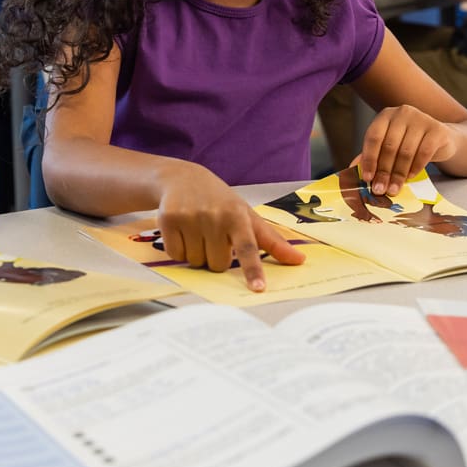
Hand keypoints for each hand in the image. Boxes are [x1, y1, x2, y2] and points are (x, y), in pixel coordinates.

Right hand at [154, 164, 305, 291]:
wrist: (181, 178)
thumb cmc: (219, 201)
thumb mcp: (246, 215)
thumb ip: (272, 240)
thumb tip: (299, 260)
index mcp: (237, 216)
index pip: (248, 247)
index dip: (253, 269)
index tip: (258, 288)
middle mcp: (214, 215)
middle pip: (217, 264)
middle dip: (215, 257)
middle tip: (212, 237)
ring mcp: (190, 217)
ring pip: (195, 261)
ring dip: (196, 254)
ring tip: (196, 232)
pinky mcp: (168, 219)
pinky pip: (175, 255)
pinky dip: (178, 249)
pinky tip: (181, 232)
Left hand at [357, 105, 457, 195]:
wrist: (439, 139)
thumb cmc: (408, 142)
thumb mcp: (388, 145)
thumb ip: (371, 154)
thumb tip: (352, 169)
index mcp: (385, 115)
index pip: (373, 137)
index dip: (369, 159)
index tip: (367, 178)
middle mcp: (403, 113)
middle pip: (389, 146)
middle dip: (383, 171)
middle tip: (380, 189)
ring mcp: (422, 119)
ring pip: (406, 152)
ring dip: (398, 174)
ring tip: (394, 189)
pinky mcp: (437, 130)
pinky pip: (424, 153)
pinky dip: (415, 168)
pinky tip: (409, 177)